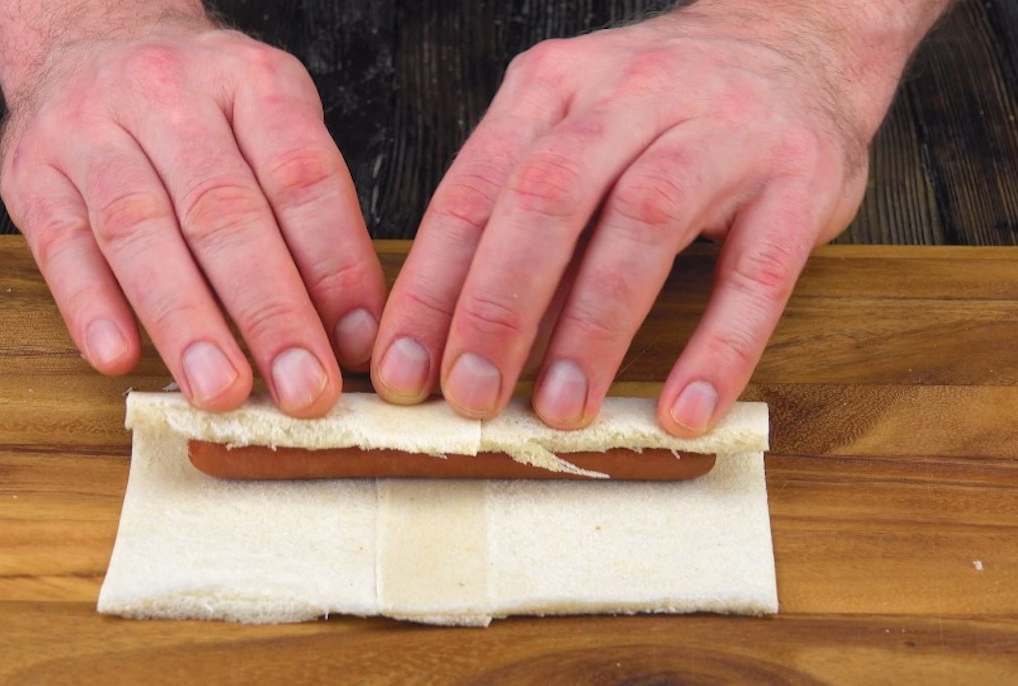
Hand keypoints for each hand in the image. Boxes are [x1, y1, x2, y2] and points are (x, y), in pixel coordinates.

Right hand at [0, 16, 384, 416]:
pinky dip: (91, 306)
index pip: (301, 177)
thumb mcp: (272, 123)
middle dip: (269, 311)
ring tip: (220, 390)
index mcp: (250, 81)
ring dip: (185, 321)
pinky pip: (60, 245)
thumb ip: (308, 216)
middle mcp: (170, 96)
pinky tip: (120, 358)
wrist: (92, 36)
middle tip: (302, 388)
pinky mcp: (32, 173)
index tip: (358, 343)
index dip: (335, 265)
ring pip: (139, 231)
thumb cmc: (202, 108)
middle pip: (223, 212)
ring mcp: (90, 130)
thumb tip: (349, 332)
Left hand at [372, 4, 909, 434]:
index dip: (431, 286)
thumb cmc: (665, 110)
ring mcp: (721, 128)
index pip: (473, 191)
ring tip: (562, 411)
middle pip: (546, 199)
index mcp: (554, 84)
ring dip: (593, 328)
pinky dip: (718, 348)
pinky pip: (755, 272)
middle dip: (497, 307)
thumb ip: (523, 221)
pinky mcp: (799, 177)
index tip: (402, 370)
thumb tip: (461, 340)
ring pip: (642, 224)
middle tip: (471, 395)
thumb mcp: (576, 133)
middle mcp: (630, 94)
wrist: (800, 38)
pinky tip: (685, 409)